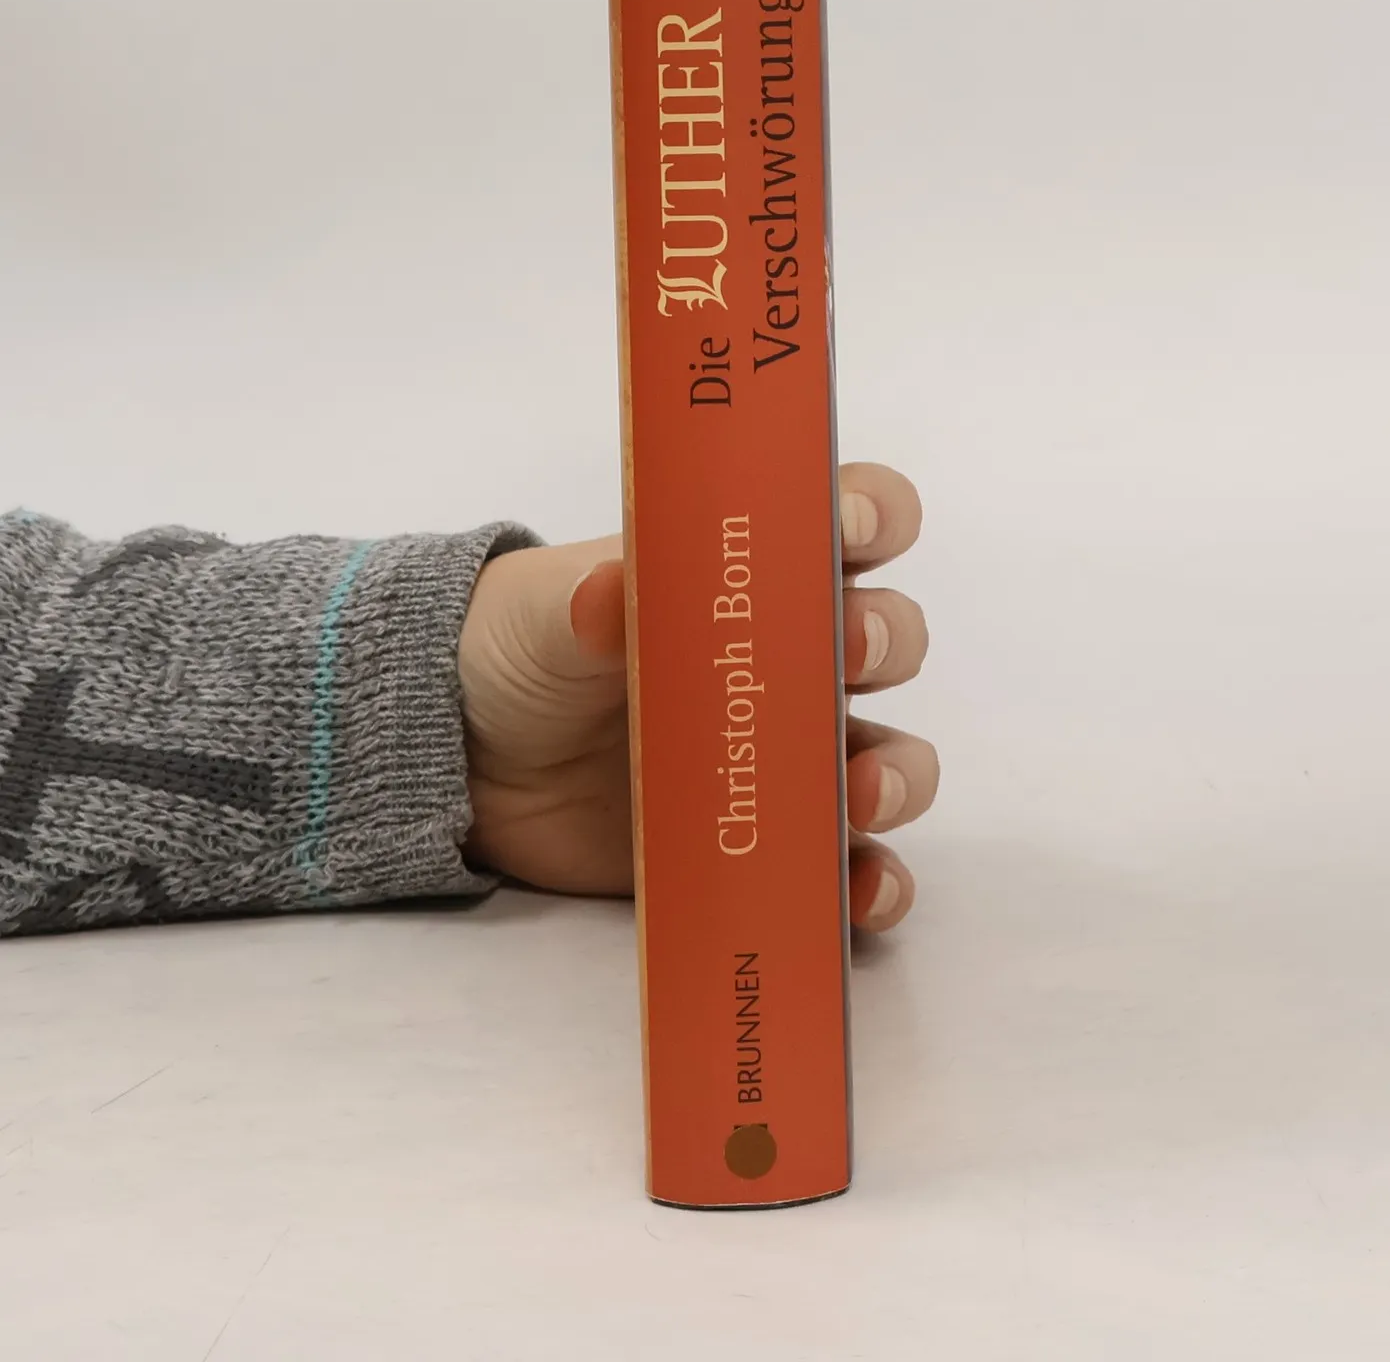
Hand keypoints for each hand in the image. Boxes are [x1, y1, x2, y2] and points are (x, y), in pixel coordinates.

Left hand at [457, 463, 936, 929]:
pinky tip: (859, 895)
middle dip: (887, 640)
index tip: (853, 527)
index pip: (849, 520)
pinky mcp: (769, 839)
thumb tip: (605, 592)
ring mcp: (788, 754)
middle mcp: (795, 657)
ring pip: (889, 755)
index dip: (872, 512)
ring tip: (863, 794)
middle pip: (888, 636)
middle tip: (850, 653)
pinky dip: (871, 883)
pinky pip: (849, 867)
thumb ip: (580, 601)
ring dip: (897, 772)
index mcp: (756, 574)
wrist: (473, 761)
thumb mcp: (543, 613)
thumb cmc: (526, 649)